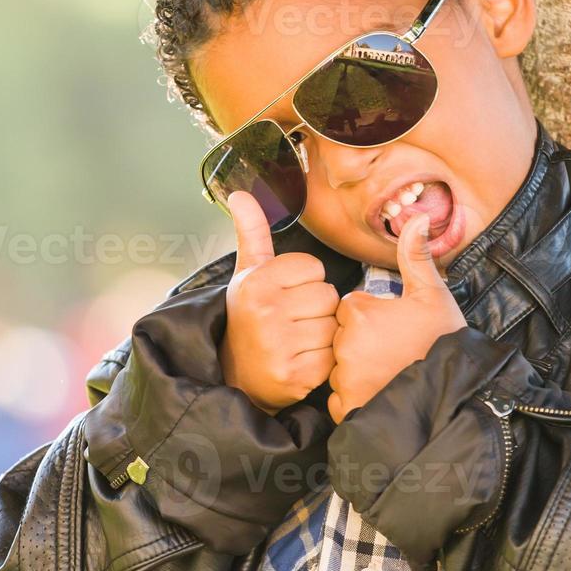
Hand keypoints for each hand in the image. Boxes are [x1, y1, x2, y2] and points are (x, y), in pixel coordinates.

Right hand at [219, 191, 339, 414]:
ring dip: (323, 335)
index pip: (314, 267)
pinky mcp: (295, 376)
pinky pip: (333, 357)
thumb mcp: (248, 274)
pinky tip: (302, 361)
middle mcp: (265, 312)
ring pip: (334, 326)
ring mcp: (279, 346)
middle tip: (293, 322)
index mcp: (257, 282)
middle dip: (317, 309)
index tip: (286, 296)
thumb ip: (252, 232)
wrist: (236, 377)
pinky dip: (323, 362)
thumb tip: (240, 192)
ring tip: (298, 341)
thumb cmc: (249, 318)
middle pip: (328, 296)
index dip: (305, 282)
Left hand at [328, 213, 466, 422]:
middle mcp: (343, 344)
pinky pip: (340, 398)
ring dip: (357, 370)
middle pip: (341, 337)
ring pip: (339, 367)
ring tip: (390, 374)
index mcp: (358, 313)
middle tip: (394, 352)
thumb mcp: (433, 295)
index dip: (371, 317)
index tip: (392, 329)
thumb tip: (416, 216)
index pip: (349, 308)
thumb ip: (416, 256)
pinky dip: (354, 398)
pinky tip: (380, 393)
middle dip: (362, 343)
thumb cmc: (445, 343)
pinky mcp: (346, 407)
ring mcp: (343, 378)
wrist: (457, 394)